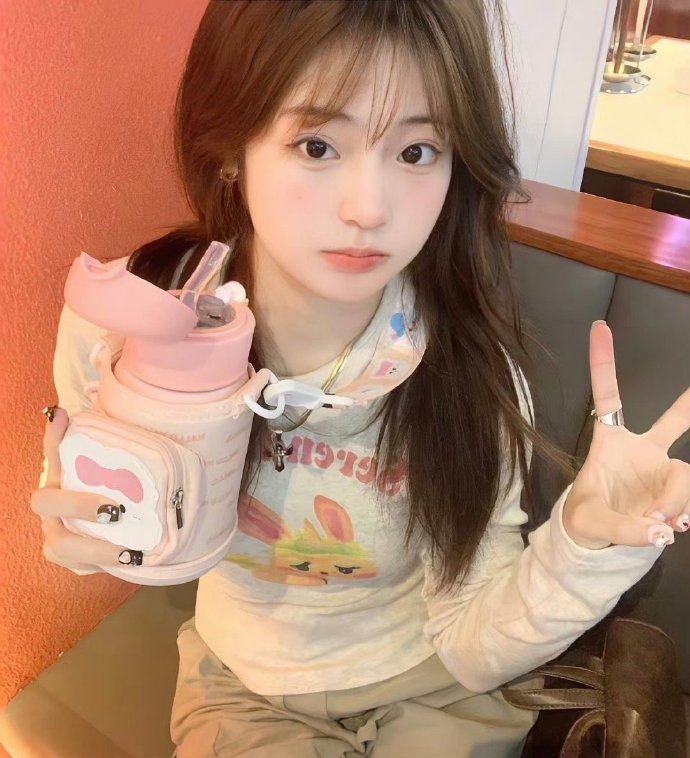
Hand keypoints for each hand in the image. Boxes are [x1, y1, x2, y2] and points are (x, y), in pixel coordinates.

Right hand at [31, 406, 130, 572]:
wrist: (121, 530)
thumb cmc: (119, 493)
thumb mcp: (122, 470)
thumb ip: (116, 446)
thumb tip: (91, 414)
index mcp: (62, 476)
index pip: (53, 451)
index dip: (53, 436)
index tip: (61, 415)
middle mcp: (53, 504)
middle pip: (45, 501)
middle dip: (77, 505)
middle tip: (114, 510)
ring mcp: (56, 532)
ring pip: (61, 544)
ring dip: (95, 549)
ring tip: (129, 551)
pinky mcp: (70, 559)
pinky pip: (79, 565)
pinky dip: (104, 564)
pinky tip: (131, 559)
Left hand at [562, 321, 689, 549]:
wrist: (596, 545)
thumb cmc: (583, 521)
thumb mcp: (590, 523)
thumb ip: (623, 528)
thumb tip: (663, 531)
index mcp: (608, 443)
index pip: (607, 397)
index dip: (603, 362)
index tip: (599, 327)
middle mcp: (640, 450)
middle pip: (673, 423)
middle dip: (689, 404)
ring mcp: (660, 470)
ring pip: (684, 474)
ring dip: (674, 500)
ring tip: (655, 523)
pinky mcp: (674, 492)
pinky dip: (683, 514)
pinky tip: (672, 526)